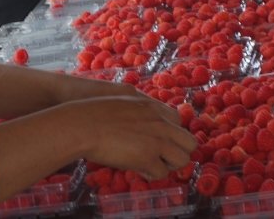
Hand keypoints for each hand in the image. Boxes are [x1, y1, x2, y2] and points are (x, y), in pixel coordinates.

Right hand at [74, 95, 196, 179]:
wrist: (83, 123)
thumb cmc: (95, 111)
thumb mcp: (122, 100)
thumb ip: (138, 108)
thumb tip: (143, 114)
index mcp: (152, 106)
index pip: (178, 120)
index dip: (170, 132)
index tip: (160, 139)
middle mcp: (160, 122)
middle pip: (189, 142)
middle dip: (177, 151)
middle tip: (161, 156)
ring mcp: (157, 140)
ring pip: (182, 160)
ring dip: (168, 164)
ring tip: (151, 163)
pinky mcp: (148, 157)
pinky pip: (161, 173)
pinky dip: (151, 174)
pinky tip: (138, 169)